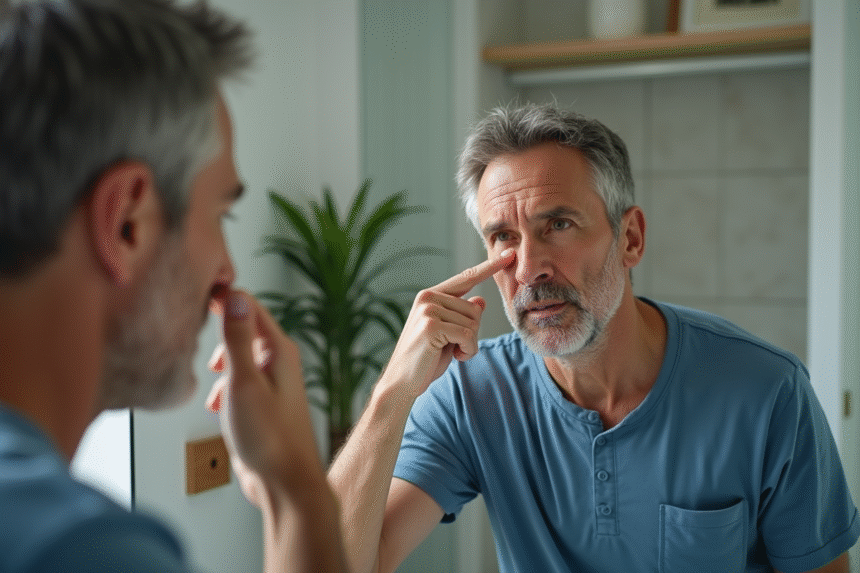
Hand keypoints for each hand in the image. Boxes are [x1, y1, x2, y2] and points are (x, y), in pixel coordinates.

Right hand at [205, 289, 324, 507]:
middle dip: (221, 338)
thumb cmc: (270, 437)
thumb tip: (235, 298)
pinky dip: (225, 390)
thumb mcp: (244, 382)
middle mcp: (280, 364)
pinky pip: (239, 384)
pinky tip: (218, 407)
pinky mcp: (264, 405)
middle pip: (244, 331)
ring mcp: (273, 384)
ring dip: (222, 368)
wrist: (284, 482)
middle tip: (201, 343)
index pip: (251, 307)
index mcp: (279, 351)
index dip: (225, 298)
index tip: (200, 296)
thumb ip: (237, 340)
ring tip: (212, 382)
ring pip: (239, 360)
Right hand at [380, 248, 514, 399]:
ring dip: (469, 344)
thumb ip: (462, 316)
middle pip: (475, 309)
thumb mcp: (449, 335)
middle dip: (471, 333)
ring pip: (473, 323)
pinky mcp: (432, 325)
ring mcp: (429, 310)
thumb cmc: (426, 359)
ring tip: (450, 352)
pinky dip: (468, 351)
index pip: (466, 278)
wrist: (402, 382)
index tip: (510, 254)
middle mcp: (428, 298)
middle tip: (452, 346)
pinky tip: (454, 357)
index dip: (490, 267)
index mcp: (431, 296)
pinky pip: (469, 335)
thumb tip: (480, 300)